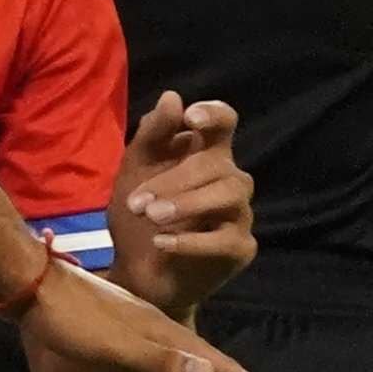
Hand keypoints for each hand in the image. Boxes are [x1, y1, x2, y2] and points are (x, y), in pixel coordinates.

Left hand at [16, 258, 249, 371]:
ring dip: (186, 353)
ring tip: (199, 365)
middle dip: (210, 365)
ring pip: (165, 336)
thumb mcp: (114, 344)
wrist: (28, 279)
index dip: (219, 370)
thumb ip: (156, 359)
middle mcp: (144, 316)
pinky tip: (147, 342)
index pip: (195, 353)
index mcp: (151, 326)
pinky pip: (142, 331)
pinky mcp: (102, 310)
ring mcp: (123, 311)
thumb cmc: (68, 317)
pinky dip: (156, 342)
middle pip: (185, 345)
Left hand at [105, 96, 256, 316]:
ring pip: (230, 195)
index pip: (225, 123)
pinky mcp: (239, 248)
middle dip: (175, 179)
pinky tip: (163, 243)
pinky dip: (192, 241)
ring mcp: (239, 215)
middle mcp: (229, 181)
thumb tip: (172, 97)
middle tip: (137, 201)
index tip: (192, 118)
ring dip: (187, 203)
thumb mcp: (133, 173)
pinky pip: (227, 239)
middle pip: (219, 164)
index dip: (215, 115)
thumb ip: (151, 136)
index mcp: (207, 156)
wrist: (136, 275)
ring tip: (152, 216)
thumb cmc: (138, 218)